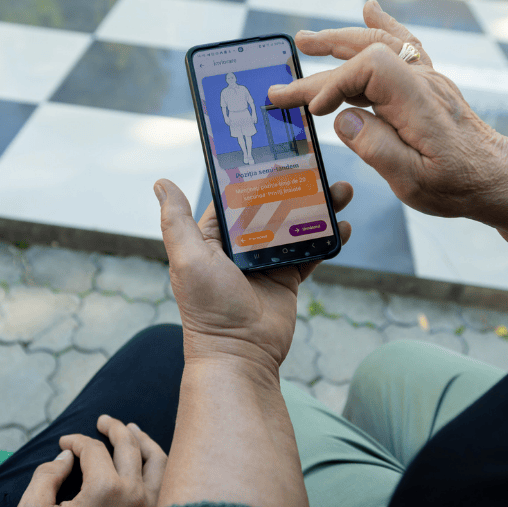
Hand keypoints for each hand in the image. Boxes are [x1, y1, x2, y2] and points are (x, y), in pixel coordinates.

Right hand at [14, 416, 167, 506]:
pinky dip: (157, 465)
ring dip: (144, 441)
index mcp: (105, 489)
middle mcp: (134, 494)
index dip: (76, 441)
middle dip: (115, 428)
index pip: (93, 449)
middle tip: (104, 421)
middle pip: (130, 445)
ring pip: (157, 461)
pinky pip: (166, 483)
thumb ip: (45, 476)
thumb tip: (65, 458)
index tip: (64, 444)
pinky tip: (147, 461)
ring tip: (133, 431)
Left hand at [154, 178, 353, 373]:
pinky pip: (311, 253)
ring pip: (295, 225)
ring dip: (318, 207)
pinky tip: (345, 225)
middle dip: (295, 186)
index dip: (254, 175)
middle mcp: (239, 248)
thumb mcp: (187, 259)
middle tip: (318, 166)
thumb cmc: (208, 308)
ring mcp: (266, 262)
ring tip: (340, 190)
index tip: (276, 152)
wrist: (240, 354)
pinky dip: (328, 239)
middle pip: (271, 206)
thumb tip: (161, 183)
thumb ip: (177, 221)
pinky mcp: (288, 279)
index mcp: (212, 238)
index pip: (235, 197)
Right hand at [269, 0, 507, 220]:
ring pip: (379, 45)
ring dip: (339, 41)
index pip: (368, 68)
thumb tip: (343, 119)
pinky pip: (405, 44)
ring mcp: (427, 78)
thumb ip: (378, 149)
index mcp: (417, 103)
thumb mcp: (414, 182)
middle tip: (280, 88)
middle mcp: (422, 81)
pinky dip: (383, 26)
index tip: (314, 114)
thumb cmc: (457, 184)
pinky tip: (369, 10)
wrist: (497, 178)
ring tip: (304, 41)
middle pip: (364, 56)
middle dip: (317, 72)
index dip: (334, 84)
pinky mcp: (429, 84)